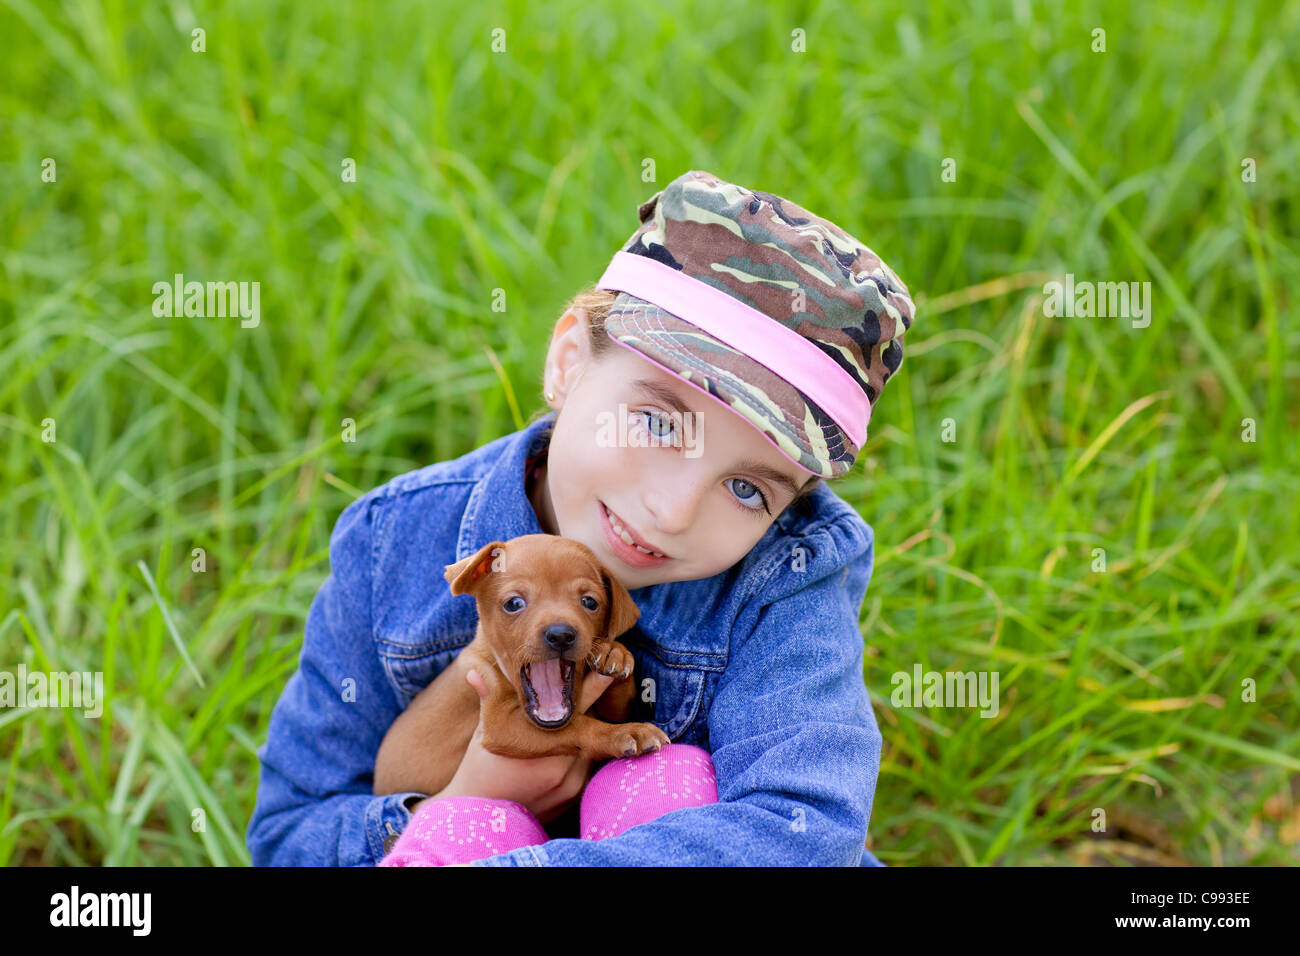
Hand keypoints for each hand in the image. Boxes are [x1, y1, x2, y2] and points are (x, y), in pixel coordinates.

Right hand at [423, 664, 618, 825]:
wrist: (481, 815)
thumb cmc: (481, 768)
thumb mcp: (486, 730)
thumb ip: (490, 696)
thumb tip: (475, 670)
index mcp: (543, 743)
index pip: (575, 708)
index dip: (593, 687)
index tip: (609, 670)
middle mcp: (563, 765)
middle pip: (592, 729)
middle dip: (605, 713)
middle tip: (626, 692)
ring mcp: (571, 784)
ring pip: (590, 748)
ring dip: (589, 732)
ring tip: (584, 721)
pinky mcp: (574, 797)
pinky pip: (586, 767)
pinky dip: (582, 755)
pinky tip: (573, 749)